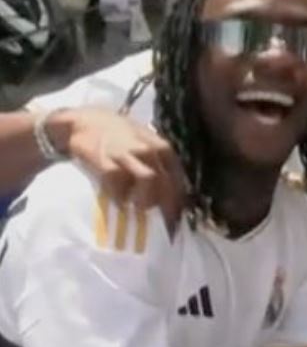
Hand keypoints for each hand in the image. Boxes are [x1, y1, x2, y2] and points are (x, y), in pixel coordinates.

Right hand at [60, 107, 185, 231]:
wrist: (86, 121)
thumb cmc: (119, 135)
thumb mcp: (146, 143)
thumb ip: (159, 163)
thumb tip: (171, 194)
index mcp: (162, 148)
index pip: (178, 178)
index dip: (180, 201)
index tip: (177, 220)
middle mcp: (149, 150)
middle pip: (167, 181)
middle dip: (167, 206)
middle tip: (163, 225)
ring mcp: (128, 154)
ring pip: (149, 180)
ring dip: (145, 200)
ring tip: (138, 209)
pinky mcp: (106, 160)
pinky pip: (118, 182)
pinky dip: (120, 197)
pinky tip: (119, 203)